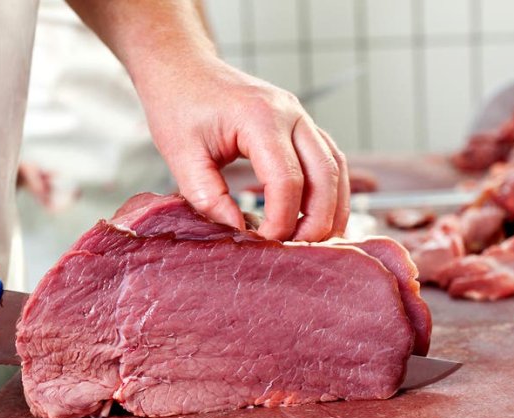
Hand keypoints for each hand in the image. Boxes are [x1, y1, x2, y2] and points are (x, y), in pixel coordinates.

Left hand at [140, 57, 349, 241]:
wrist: (182, 69)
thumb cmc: (178, 106)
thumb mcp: (180, 156)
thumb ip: (207, 197)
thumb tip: (238, 232)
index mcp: (260, 118)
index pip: (286, 180)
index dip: (281, 220)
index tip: (264, 243)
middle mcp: (290, 113)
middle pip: (325, 175)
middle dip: (317, 220)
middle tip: (299, 252)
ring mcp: (300, 117)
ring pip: (335, 167)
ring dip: (333, 208)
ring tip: (315, 242)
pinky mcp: (300, 125)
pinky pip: (328, 159)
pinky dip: (330, 191)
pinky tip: (319, 217)